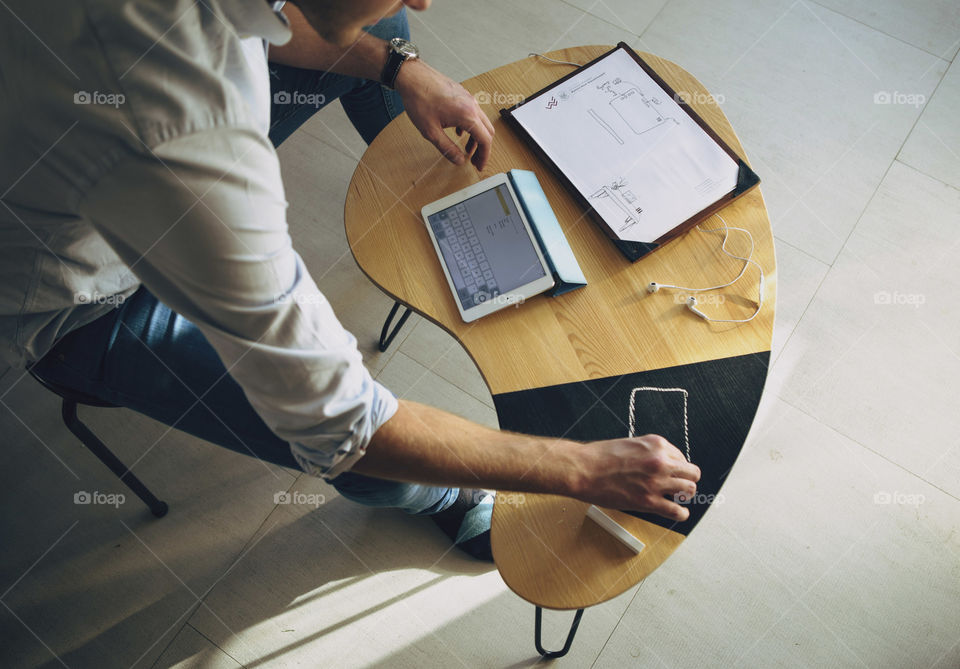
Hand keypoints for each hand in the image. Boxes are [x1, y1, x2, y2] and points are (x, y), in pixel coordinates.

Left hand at [394, 60, 494, 169]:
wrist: (412, 77)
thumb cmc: (419, 100)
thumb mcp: (431, 131)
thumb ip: (447, 148)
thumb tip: (459, 160)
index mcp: (467, 115)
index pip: (486, 140)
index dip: (484, 156)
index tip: (479, 165)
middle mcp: (472, 105)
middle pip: (488, 131)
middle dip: (483, 148)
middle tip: (476, 160)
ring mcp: (468, 98)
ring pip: (481, 121)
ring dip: (477, 137)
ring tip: (467, 149)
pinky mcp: (462, 94)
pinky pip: (473, 113)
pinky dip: (471, 126)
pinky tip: (459, 132)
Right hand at [574, 435, 701, 521]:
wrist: (583, 469)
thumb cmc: (599, 456)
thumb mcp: (630, 444)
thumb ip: (648, 452)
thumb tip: (660, 463)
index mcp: (656, 444)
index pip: (681, 456)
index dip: (676, 466)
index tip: (672, 473)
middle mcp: (661, 462)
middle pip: (692, 473)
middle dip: (687, 479)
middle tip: (679, 485)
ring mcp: (656, 482)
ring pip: (689, 490)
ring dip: (685, 495)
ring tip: (677, 498)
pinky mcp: (649, 501)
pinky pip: (677, 511)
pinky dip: (680, 514)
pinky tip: (676, 513)